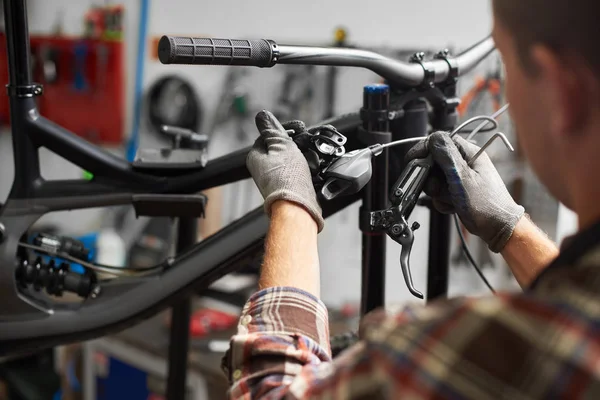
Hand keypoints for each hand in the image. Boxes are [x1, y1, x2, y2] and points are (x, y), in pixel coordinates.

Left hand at [247, 110, 323, 231]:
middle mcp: (263, 168)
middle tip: (307, 142)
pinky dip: (307, 168)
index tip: (300, 127)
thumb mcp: (281, 145)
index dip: (285, 129)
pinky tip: (312, 170)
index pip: (268, 134)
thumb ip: (272, 129)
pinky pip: (298, 171)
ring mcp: (275, 178)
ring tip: (311, 162)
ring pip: (293, 159)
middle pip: (281, 147)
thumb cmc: (287, 178)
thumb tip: (261, 115)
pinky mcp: (288, 186)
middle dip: (297, 143)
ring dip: (305, 156)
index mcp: (256, 156)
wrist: (297, 207)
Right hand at [405, 131, 523, 252]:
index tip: (414, 160)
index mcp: (469, 153)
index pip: (440, 141)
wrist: (497, 227)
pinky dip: (443, 200)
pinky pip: (440, 192)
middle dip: (432, 178)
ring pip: (435, 179)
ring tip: (451, 199)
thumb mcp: (463, 177)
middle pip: (434, 162)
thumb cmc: (486, 204)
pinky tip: (453, 205)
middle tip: (438, 187)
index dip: (425, 149)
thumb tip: (434, 137)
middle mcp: (464, 163)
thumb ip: (446, 156)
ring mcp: (460, 177)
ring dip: (438, 192)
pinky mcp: (457, 190)